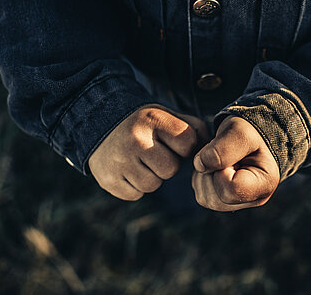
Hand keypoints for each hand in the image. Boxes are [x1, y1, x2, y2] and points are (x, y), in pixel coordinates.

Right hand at [89, 104, 209, 200]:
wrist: (98, 122)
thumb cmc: (144, 123)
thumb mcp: (166, 115)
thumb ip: (194, 128)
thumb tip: (211, 150)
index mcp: (153, 120)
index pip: (187, 145)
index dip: (184, 147)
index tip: (172, 142)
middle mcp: (135, 140)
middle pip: (170, 169)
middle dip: (167, 164)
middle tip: (154, 153)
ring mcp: (119, 161)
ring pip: (153, 184)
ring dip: (151, 176)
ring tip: (140, 161)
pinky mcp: (108, 179)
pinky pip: (135, 194)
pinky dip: (135, 186)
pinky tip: (128, 170)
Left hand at [192, 116, 279, 211]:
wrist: (251, 134)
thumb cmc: (249, 133)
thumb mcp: (240, 132)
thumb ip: (221, 150)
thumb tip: (199, 166)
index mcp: (264, 184)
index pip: (230, 189)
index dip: (221, 169)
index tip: (231, 153)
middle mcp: (253, 200)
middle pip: (215, 198)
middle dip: (211, 172)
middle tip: (225, 155)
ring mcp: (238, 203)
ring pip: (205, 198)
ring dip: (205, 174)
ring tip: (221, 159)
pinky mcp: (224, 200)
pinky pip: (202, 195)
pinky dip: (202, 178)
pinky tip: (216, 166)